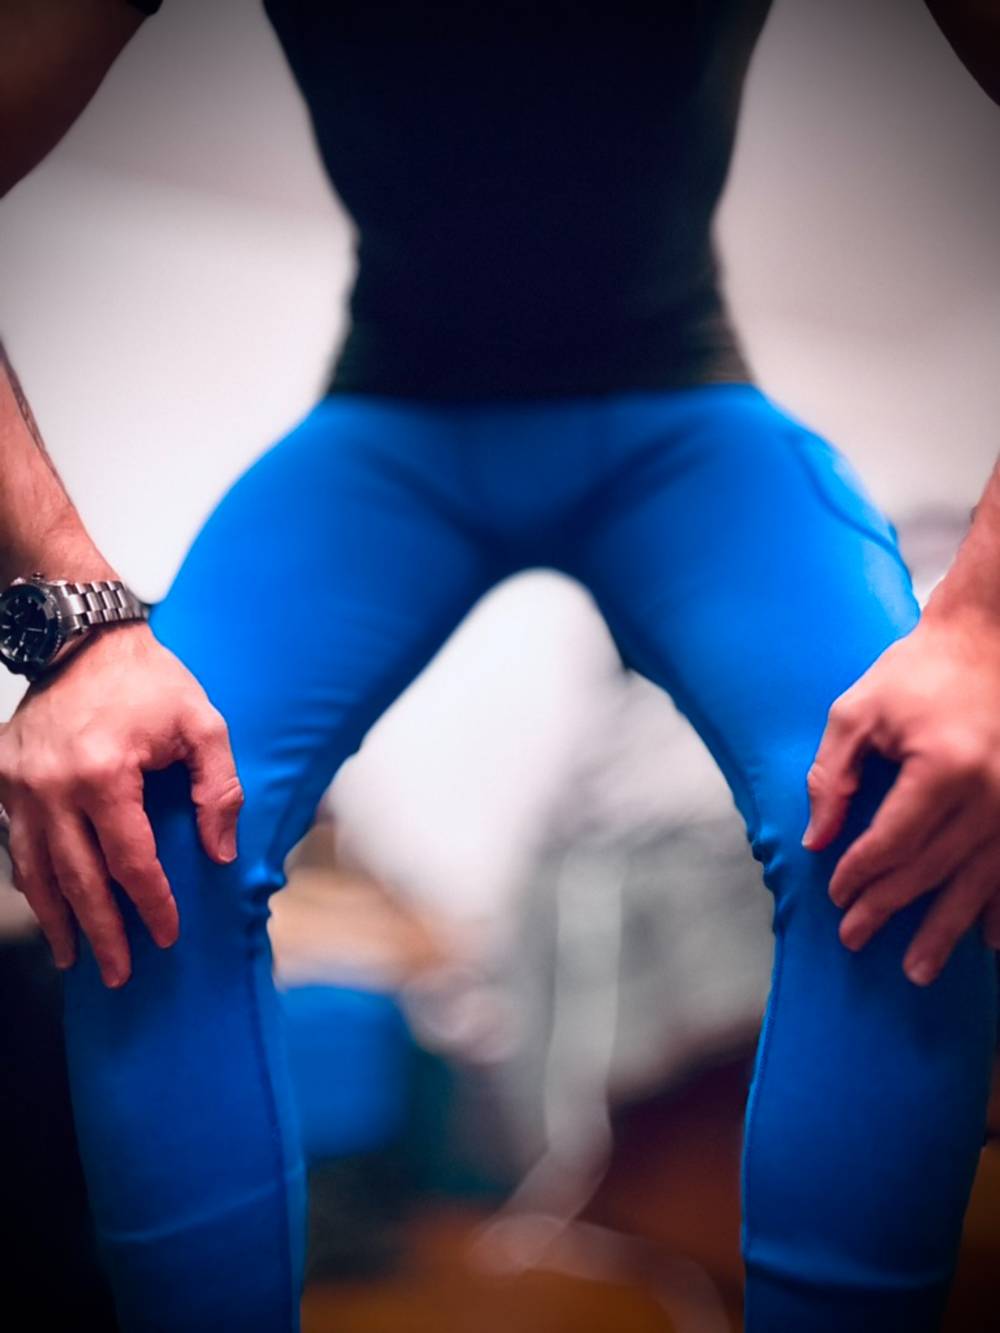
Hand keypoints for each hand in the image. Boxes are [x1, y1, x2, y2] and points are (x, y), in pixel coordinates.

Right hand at [0, 621, 242, 986]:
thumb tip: (218, 853)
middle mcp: (52, 786)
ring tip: (74, 958)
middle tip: (119, 973)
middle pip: (77, 879)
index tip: (167, 934)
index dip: (150, 903)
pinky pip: (16, 843)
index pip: (129, 861)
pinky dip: (32, 880)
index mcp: (104, 773)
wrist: (84, 640)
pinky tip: (47, 906)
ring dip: (57, 919)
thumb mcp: (204, 725)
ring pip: (36, 870)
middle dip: (101, 933)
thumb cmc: (150, 682)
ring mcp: (20, 784)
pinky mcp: (3, 777)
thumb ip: (218, 790)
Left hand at [802, 612, 999, 985]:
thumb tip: (817, 839)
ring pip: (977, 883)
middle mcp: (990, 796)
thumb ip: (832, 776)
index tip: (835, 894)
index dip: (860, 874)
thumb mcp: (857, 712)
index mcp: (943, 770)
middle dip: (888, 909)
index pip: (893, 843)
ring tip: (917, 971)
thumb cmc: (918, 672)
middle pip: (931, 871)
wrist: (990, 638)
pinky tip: (988, 940)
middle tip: (854, 939)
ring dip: (945, 929)